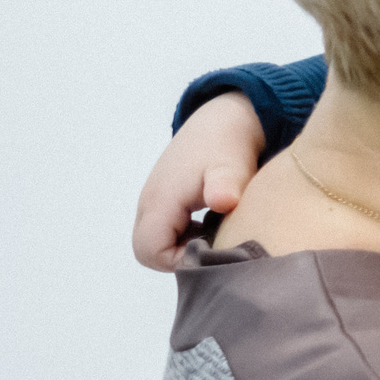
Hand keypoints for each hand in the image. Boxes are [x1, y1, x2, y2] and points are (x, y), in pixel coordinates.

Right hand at [133, 93, 264, 269]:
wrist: (221, 119)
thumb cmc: (227, 144)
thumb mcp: (231, 166)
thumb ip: (226, 186)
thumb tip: (224, 202)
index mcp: (160, 201)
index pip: (150, 250)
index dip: (179, 260)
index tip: (213, 249)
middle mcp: (150, 204)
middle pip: (147, 250)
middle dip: (179, 257)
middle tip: (215, 244)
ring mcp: (155, 202)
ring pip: (156, 242)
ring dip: (183, 246)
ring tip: (217, 233)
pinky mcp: (164, 200)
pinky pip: (165, 231)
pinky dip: (186, 236)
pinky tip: (213, 224)